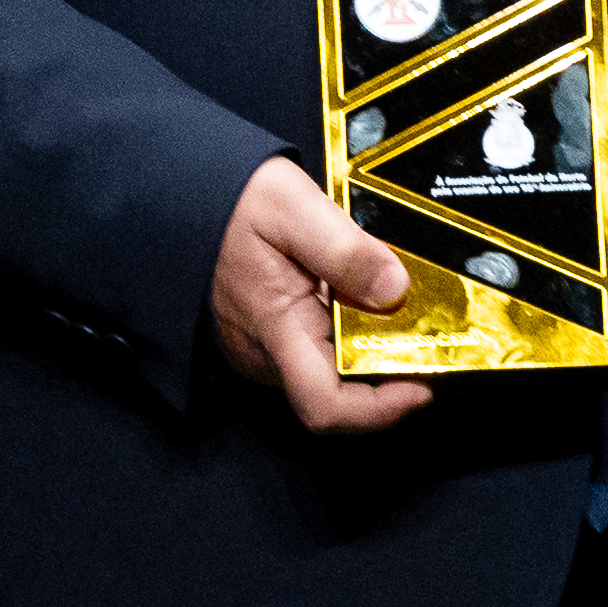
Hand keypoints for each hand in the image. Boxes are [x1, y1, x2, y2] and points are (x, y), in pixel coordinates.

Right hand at [207, 156, 431, 433]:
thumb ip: (346, 249)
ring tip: (402, 305)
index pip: (326, 404)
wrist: (177, 195)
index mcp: (275, 331)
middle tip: (430, 331)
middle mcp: (266, 355)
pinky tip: (363, 295)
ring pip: (327, 368)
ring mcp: (263, 348)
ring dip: (368, 347)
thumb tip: (397, 290)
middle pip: (337, 391)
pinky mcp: (264, 334)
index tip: (423, 387)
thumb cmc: (231, 201)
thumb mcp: (293, 207)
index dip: (379, 410)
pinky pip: (313, 347)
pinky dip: (347, 331)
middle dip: (387, 370)